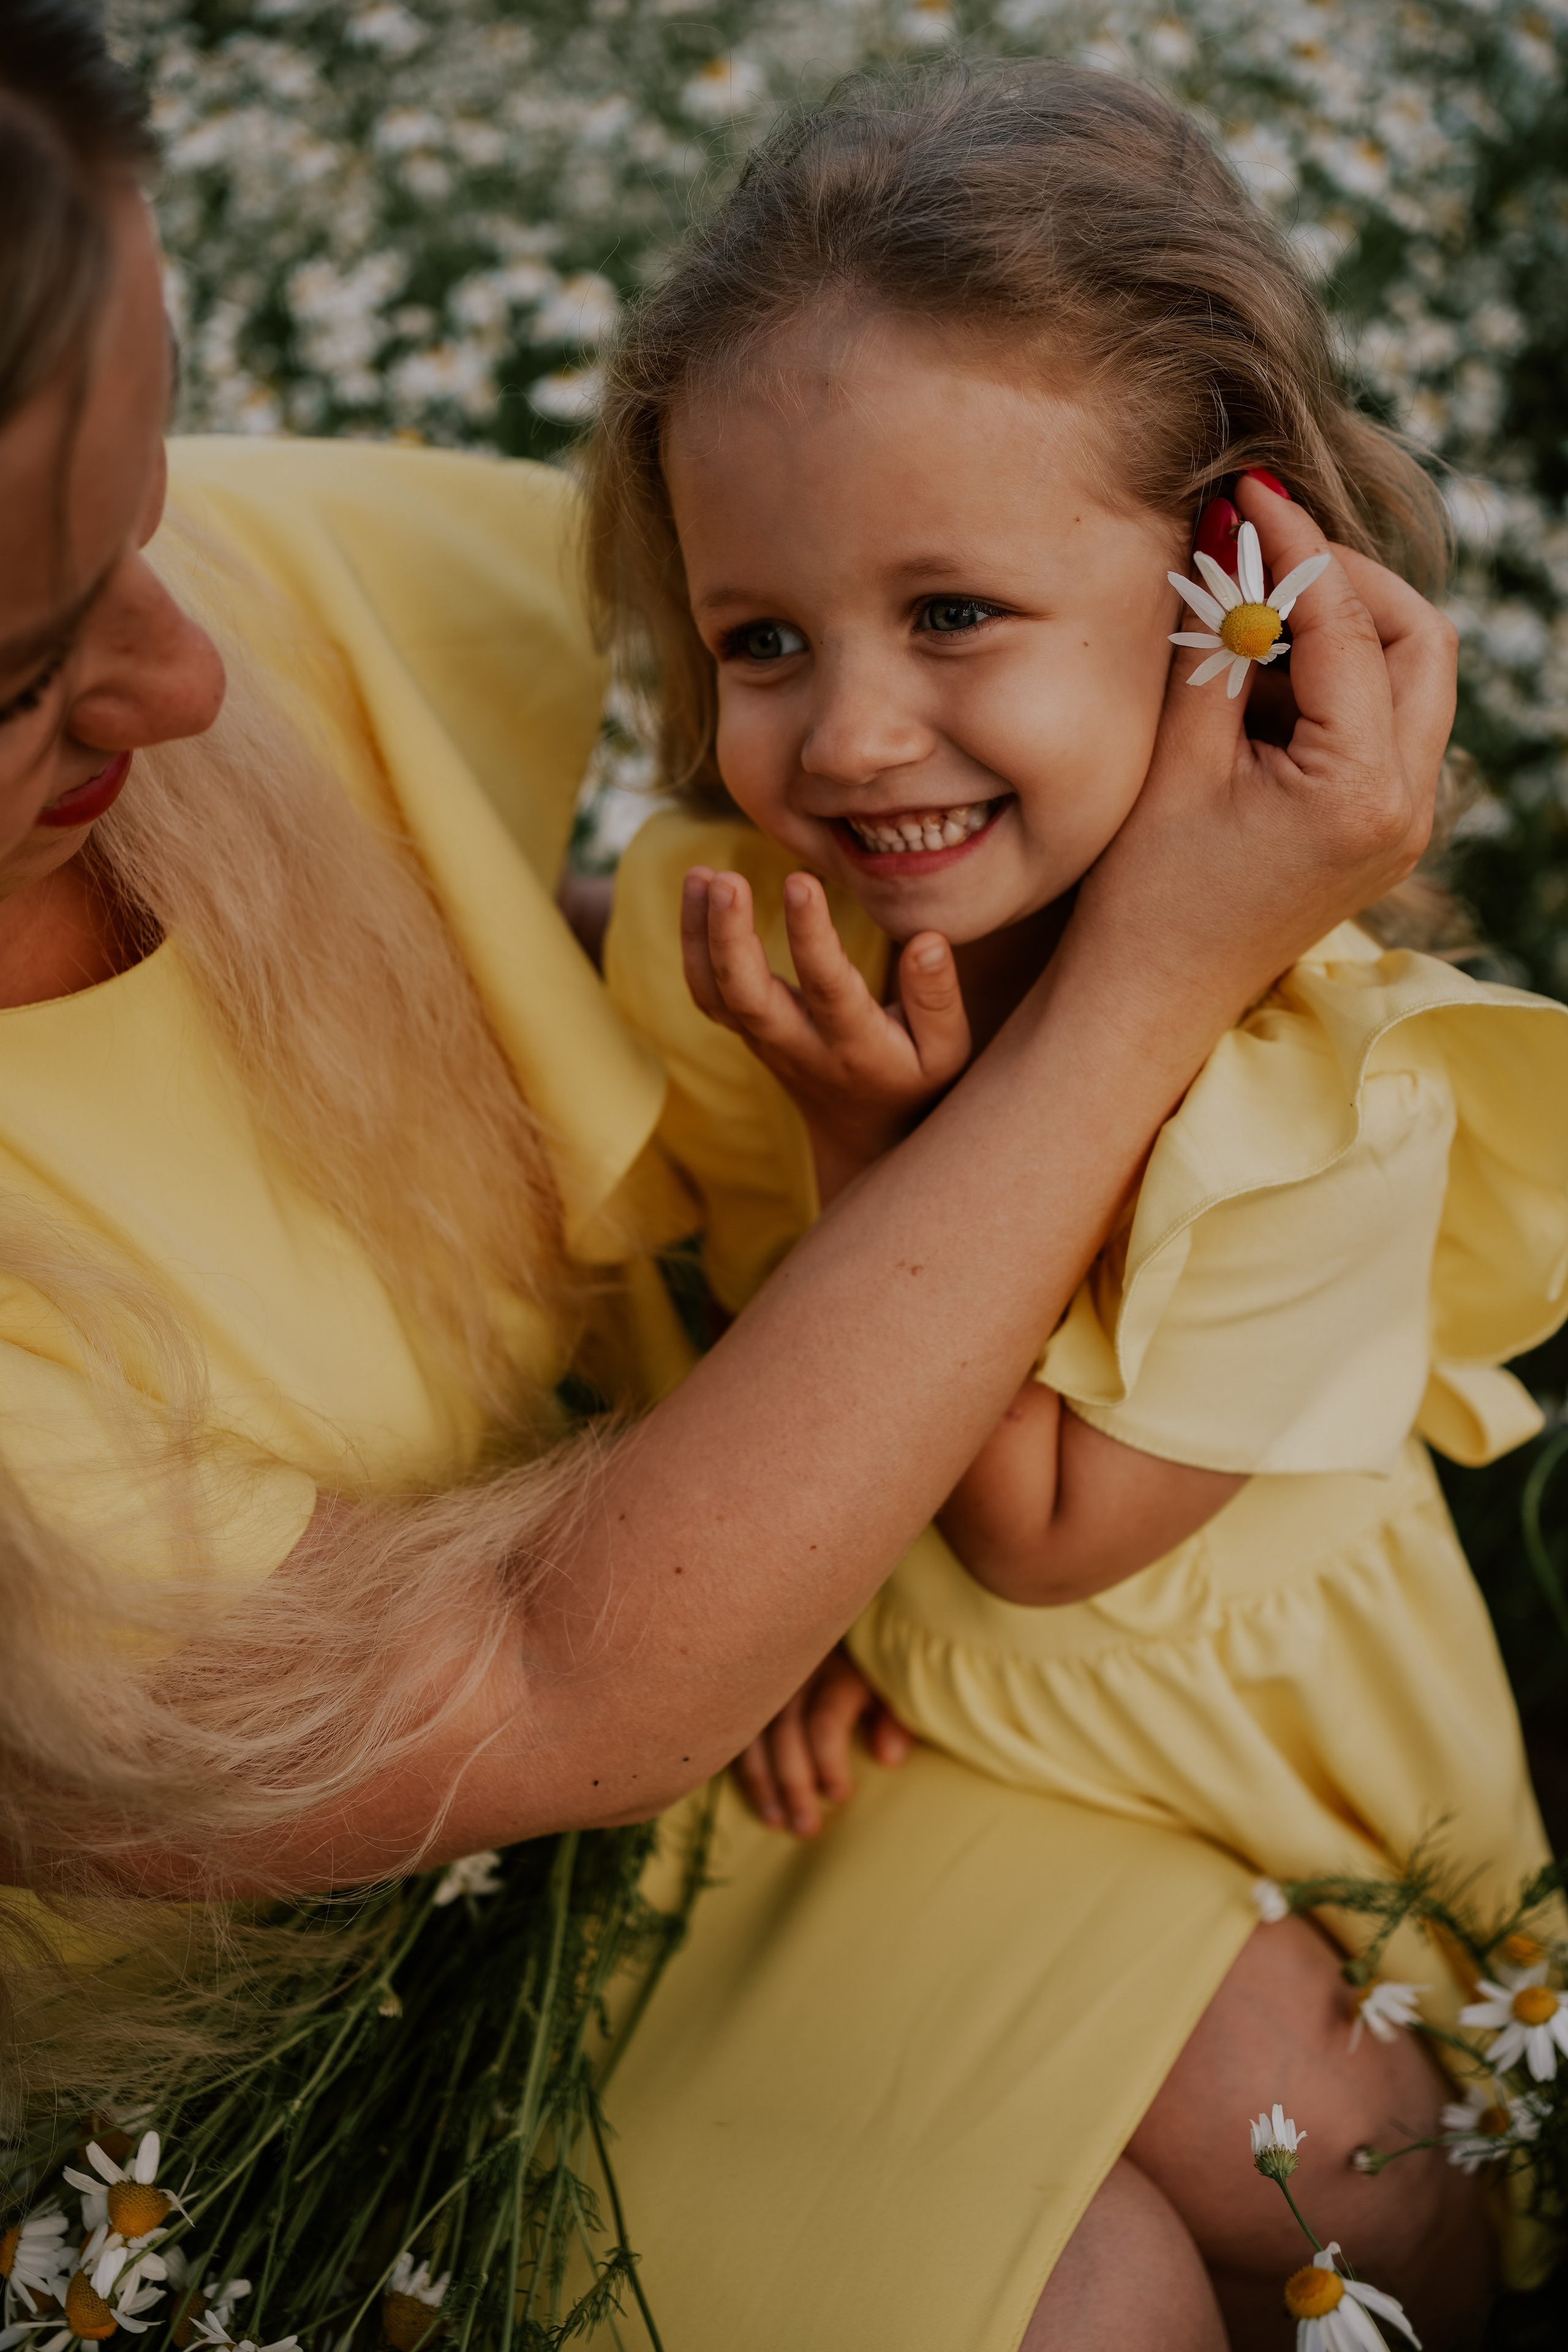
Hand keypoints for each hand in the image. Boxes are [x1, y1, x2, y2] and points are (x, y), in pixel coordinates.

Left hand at [682, 864, 971, 1201]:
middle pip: (748, 997)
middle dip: (730, 937)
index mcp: (854, 1046)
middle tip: (727, 879)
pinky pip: (708, 994)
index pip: (826, 987)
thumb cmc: (915, 1081)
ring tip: (701, 874)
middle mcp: (799, 1045)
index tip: (801, 879)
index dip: (810, 935)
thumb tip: (928, 940)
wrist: (865, 1136)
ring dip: (699, 934)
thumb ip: (937, 998)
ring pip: (716, 995)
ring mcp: (765, 1041)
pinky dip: (693, 945)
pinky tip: (698, 892)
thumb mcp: (945, 1051)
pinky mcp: (748, 1032)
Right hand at [732, 1646, 914, 1835]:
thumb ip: (893, 1722)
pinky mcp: (748, 1698)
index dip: (829, 1761)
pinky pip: (736, 1735)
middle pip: (786, 1732)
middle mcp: (796, 1678)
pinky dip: (745, 1772)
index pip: (825, 1720)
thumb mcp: (888, 1693)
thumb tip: (889, 1758)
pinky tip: (757, 1801)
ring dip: (763, 1783)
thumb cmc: (866, 1679)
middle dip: (794, 1784)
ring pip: (754, 1736)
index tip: (839, 1796)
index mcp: (837, 1675)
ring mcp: (767, 1686)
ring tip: (776, 1822)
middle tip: (805, 1827)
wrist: (822, 1642)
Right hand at [1069, 472, 1454, 1042]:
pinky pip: (1382, 724)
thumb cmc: (1142, 894)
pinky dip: (1330, 683)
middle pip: (1417, 638)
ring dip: (1339, 631)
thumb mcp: (1173, 755)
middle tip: (1262, 559)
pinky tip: (1253, 689)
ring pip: (1409, 677)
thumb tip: (1225, 527)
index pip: (1348, 622)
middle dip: (1344, 582)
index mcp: (1360, 789)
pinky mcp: (1381, 831)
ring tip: (1245, 632)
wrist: (1144, 1003)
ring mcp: (1403, 824)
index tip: (1247, 494)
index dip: (1294, 546)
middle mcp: (1407, 807)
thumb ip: (1212, 638)